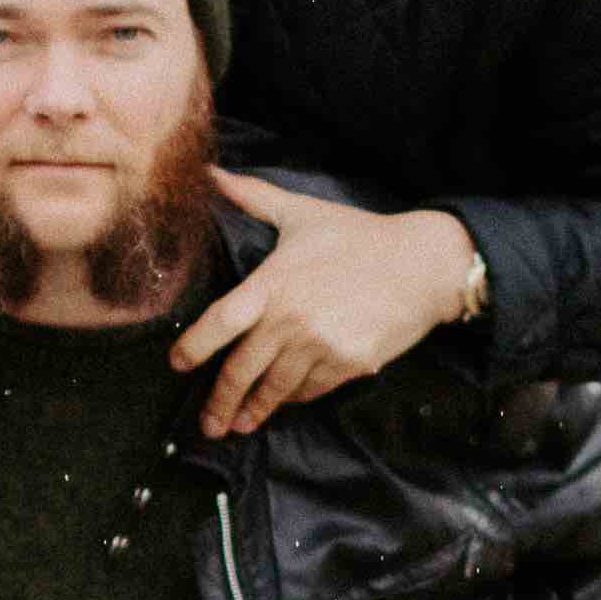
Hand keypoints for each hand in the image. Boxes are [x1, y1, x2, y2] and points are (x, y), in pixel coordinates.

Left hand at [174, 180, 483, 434]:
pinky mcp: (347, 365)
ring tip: (239, 425)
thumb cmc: (360, 237)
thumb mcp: (303, 213)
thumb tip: (211, 174)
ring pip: (275, 389)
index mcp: (272, 284)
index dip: (193, 348)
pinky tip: (283, 404)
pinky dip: (293, 398)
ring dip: (254, 410)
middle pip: (241, 370)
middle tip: (208, 423)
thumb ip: (253, 198)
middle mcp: (290, 320)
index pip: (220, 322)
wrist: (424, 265)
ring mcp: (319, 346)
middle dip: (219, 402)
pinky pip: (310, 390)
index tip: (177, 365)